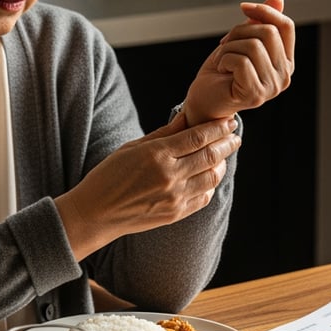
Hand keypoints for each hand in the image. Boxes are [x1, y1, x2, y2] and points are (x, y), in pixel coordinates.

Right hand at [55, 112, 240, 260]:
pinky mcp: (176, 214)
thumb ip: (164, 133)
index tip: (229, 121)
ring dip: (222, 164)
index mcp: (157, 154)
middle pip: (210, 156)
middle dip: (227, 143)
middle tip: (235, 136)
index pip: (197, 137)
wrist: (96, 213)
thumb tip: (187, 116)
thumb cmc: (109, 175)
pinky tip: (209, 175)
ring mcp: (174, 197)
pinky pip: (204, 197)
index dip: (218, 128)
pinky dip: (211, 184)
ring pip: (212, 177)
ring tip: (223, 155)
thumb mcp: (133, 147)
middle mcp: (169, 176)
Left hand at [183, 0, 294, 125]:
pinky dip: (224, 60)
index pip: (286, 26)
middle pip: (268, 32)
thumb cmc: (221, 72)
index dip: (264, 11)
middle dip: (239, 31)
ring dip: (228, 48)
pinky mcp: (256, 94)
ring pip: (253, 45)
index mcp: (285, 61)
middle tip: (225, 45)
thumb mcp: (241, 40)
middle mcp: (284, 75)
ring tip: (223, 60)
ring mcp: (272, 87)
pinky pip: (241, 61)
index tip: (243, 6)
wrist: (203, 100)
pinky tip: (221, 70)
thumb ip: (260, 22)